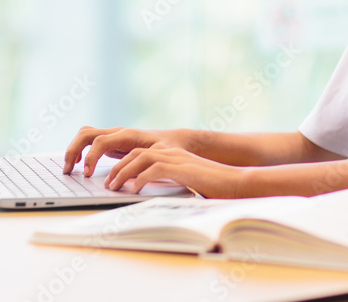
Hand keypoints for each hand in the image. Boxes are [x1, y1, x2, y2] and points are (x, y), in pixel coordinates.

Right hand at [63, 126, 175, 175]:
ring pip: (86, 135)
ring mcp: (113, 136)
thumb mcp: (162, 156)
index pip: (100, 141)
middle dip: (73, 150)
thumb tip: (133, 176)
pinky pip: (90, 142)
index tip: (87, 174)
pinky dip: (80, 150)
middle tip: (68, 171)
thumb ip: (148, 163)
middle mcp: (117, 132)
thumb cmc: (169, 148)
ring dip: (73, 149)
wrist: (174, 140)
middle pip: (86, 134)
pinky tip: (78, 164)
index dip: (90, 157)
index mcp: (127, 135)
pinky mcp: (112, 142)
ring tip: (69, 168)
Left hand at [104, 146, 246, 198]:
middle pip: (137, 153)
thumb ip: (171, 183)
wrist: (239, 183)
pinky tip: (135, 189)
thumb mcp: (189, 183)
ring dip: (125, 172)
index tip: (114, 178)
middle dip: (119, 168)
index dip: (125, 164)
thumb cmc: (217, 187)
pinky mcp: (183, 169)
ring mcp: (179, 159)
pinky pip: (155, 169)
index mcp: (174, 156)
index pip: (142, 153)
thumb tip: (151, 193)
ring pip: (142, 158)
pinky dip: (141, 178)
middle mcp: (174, 154)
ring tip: (115, 187)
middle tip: (109, 184)